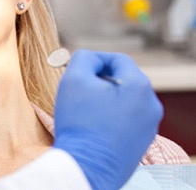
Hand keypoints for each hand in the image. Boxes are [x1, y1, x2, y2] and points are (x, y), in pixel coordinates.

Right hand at [53, 49, 162, 189]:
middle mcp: (151, 105)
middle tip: (78, 90)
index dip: (94, 59)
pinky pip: (126, 120)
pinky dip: (110, 118)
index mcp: (140, 86)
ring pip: (125, 100)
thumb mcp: (74, 79)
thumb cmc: (79, 122)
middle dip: (100, 81)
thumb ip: (83, 58)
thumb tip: (90, 58)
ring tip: (84, 110)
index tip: (76, 68)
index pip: (118, 59)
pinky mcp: (142, 143)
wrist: (86, 167)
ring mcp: (149, 126)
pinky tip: (93, 126)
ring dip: (105, 100)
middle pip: (123, 80)